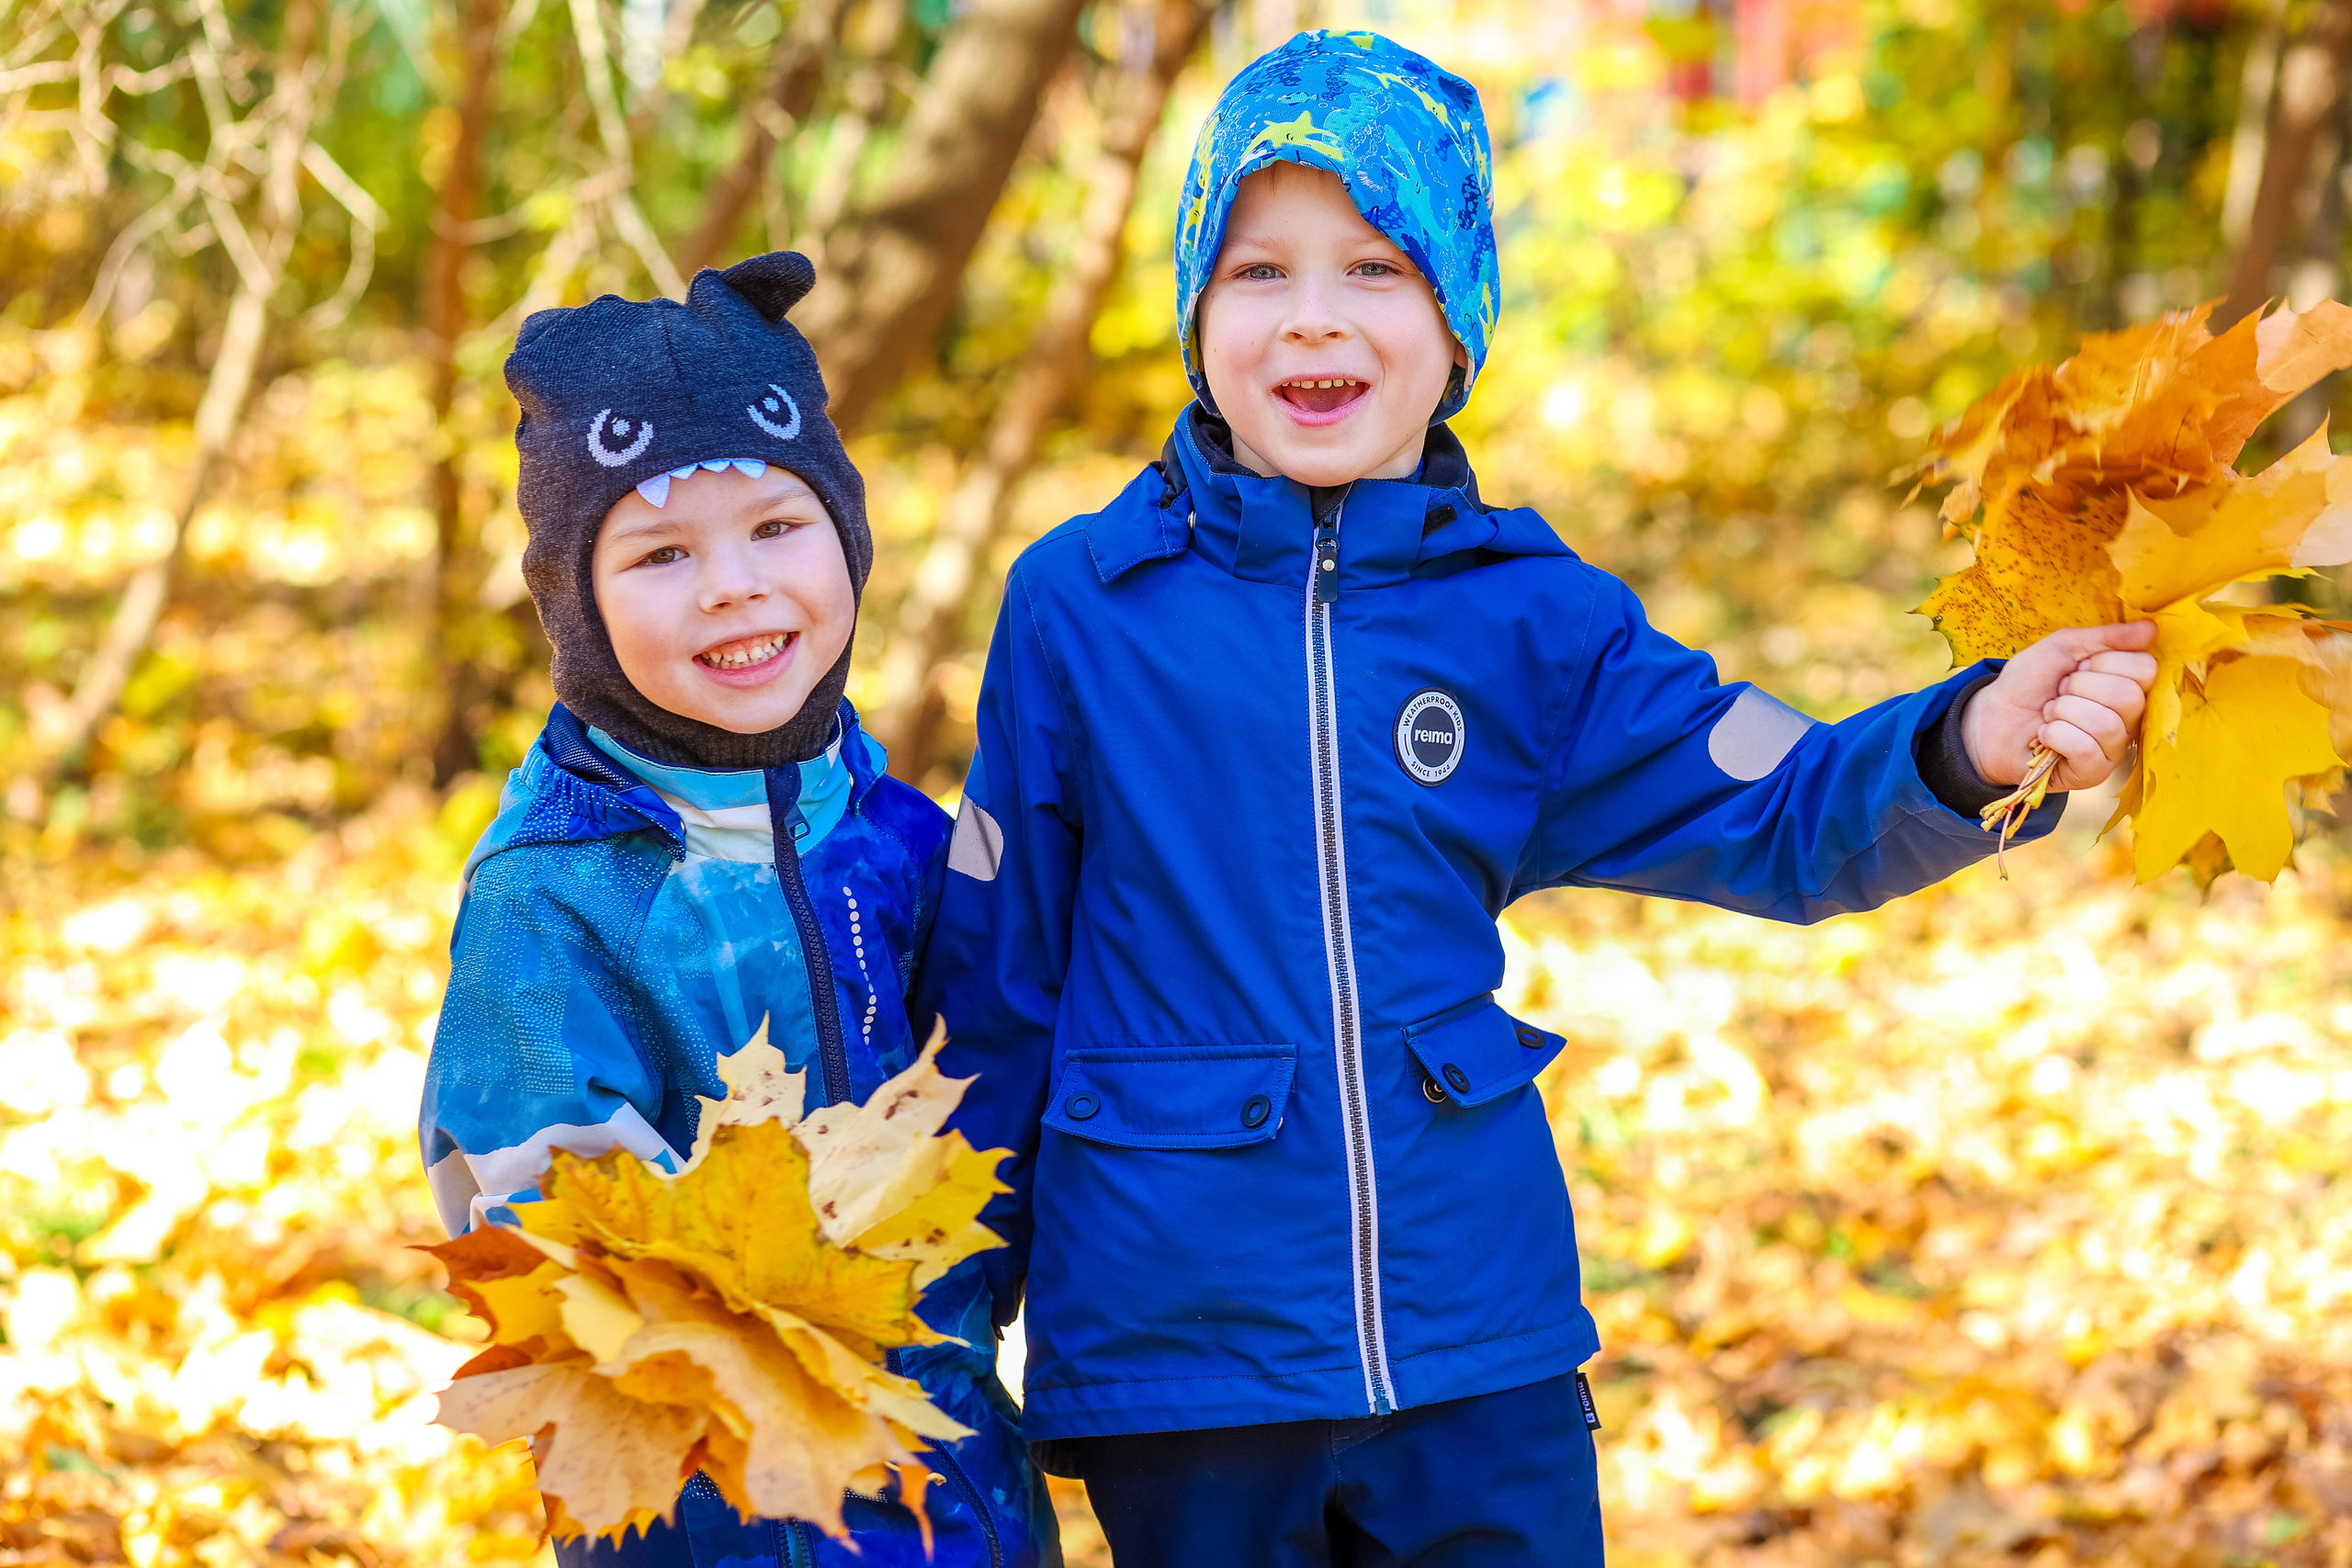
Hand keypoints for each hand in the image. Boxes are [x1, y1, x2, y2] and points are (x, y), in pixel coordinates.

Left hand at [1963, 622, 2157, 791]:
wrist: (1990, 719)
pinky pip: (2085, 749)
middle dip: (2079, 688)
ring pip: (2106, 724)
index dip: (2104, 662)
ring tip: (2050, 714)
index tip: (2077, 667)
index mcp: (2127, 684)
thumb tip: (2151, 627)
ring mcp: (2113, 748)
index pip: (2144, 668)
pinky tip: (2045, 736)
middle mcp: (2129, 718)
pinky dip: (2056, 735)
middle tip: (2059, 692)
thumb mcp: (2062, 648)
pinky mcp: (2093, 773)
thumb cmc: (2029, 684)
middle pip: (2128, 697)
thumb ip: (2105, 637)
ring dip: (2064, 712)